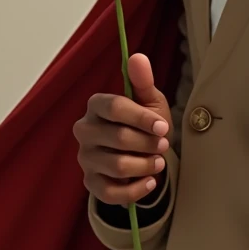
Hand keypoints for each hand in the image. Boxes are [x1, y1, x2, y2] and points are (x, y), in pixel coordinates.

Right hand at [74, 54, 172, 205]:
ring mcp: (85, 158)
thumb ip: (143, 81)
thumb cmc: (145, 123)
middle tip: (164, 145)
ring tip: (159, 161)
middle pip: (118, 138)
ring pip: (117, 166)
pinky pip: (111, 193)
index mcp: (96, 105)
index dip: (142, 118)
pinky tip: (150, 182)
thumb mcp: (149, 100)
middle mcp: (84, 130)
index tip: (163, 127)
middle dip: (148, 143)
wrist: (142, 154)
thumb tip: (137, 56)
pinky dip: (136, 190)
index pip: (115, 108)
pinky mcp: (90, 183)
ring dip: (145, 165)